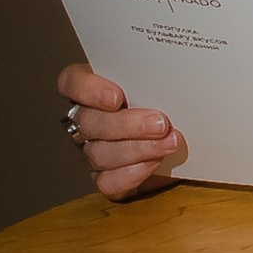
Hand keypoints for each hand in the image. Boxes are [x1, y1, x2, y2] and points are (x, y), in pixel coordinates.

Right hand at [56, 63, 185, 199]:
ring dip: (138, 149)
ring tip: (169, 142)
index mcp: (93, 88)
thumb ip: (157, 76)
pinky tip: (155, 163)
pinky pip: (107, 181)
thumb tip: (179, 71)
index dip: (88, 90)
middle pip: (89, 122)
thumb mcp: (162, 83)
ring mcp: (92, 150)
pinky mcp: (105, 176)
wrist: (181, 136)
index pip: (72, 83)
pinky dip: (132, 173)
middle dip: (127, 124)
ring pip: (99, 153)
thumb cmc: (169, 101)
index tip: (116, 97)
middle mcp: (86, 119)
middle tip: (160, 123)